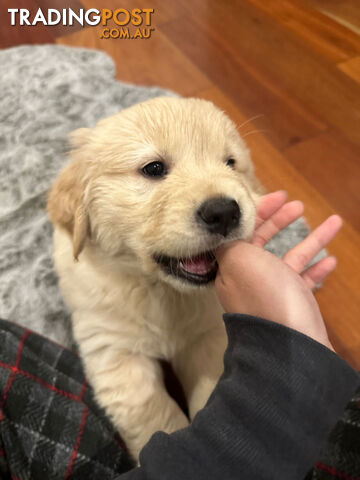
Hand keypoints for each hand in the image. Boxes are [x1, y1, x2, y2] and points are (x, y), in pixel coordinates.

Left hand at [215, 191, 341, 350]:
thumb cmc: (265, 296)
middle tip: (298, 204)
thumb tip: (223, 231)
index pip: (242, 231)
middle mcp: (250, 277)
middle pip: (265, 241)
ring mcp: (273, 290)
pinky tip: (331, 259)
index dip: (258, 211)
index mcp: (233, 265)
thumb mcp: (239, 260)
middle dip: (281, 220)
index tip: (279, 196)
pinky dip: (317, 268)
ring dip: (312, 239)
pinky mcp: (294, 303)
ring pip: (292, 257)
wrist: (289, 346)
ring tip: (334, 221)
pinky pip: (306, 280)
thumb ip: (230, 242)